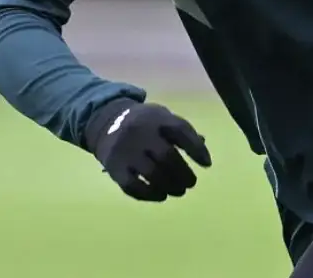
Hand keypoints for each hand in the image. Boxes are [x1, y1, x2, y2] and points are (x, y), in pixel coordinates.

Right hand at [83, 98, 211, 201]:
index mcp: (156, 118)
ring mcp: (126, 150)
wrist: (106, 121)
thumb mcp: (162, 118)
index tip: (206, 164)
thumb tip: (203, 153)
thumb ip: (183, 133)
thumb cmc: (144, 123)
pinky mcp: (115, 167)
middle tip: (190, 182)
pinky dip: (150, 194)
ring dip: (170, 186)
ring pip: (152, 174)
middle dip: (183, 174)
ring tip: (178, 190)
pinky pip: (133, 186)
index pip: (181, 131)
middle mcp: (140, 132)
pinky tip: (160, 195)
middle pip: (167, 157)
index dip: (197, 149)